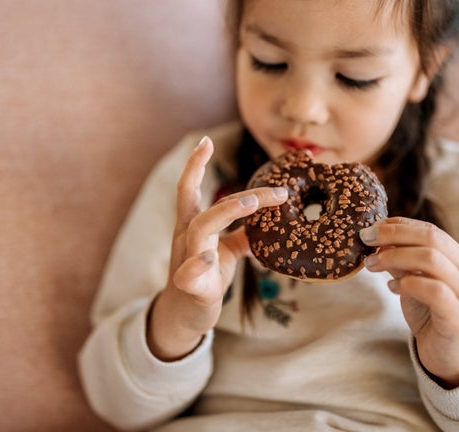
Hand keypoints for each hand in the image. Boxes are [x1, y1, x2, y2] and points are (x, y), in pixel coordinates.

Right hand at [148, 136, 287, 360]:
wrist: (185, 317)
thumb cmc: (204, 280)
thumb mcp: (226, 254)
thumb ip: (242, 235)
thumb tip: (267, 220)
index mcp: (192, 226)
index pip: (189, 189)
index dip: (195, 165)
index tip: (207, 141)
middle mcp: (186, 238)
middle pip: (200, 205)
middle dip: (234, 194)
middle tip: (273, 192)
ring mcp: (185, 260)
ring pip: (198, 231)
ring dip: (224, 213)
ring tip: (250, 204)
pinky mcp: (191, 286)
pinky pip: (190, 273)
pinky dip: (200, 264)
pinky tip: (212, 258)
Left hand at [361, 217, 458, 387]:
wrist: (450, 355)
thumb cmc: (430, 313)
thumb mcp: (412, 280)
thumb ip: (400, 260)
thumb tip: (375, 239)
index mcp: (458, 257)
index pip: (428, 229)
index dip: (398, 225)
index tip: (370, 229)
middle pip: (431, 238)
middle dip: (394, 235)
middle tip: (366, 240)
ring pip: (431, 260)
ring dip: (395, 257)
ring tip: (372, 265)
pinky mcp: (458, 315)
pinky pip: (434, 290)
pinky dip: (408, 284)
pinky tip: (392, 287)